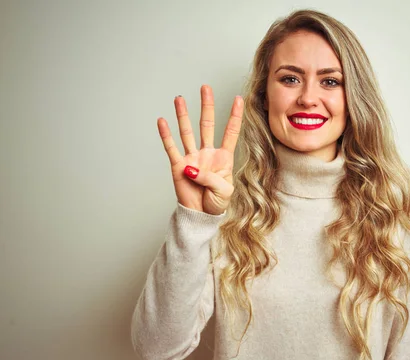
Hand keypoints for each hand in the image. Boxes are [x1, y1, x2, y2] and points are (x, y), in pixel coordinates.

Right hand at [157, 85, 242, 214]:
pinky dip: (166, 135)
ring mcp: (192, 158)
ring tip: (179, 99)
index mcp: (223, 157)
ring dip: (183, 115)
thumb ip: (210, 178)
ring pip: (187, 132)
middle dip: (207, 106)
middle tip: (205, 88)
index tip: (239, 99)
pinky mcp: (178, 166)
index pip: (231, 132)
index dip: (235, 116)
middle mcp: (207, 153)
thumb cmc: (216, 202)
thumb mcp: (224, 190)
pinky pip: (171, 148)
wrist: (202, 214)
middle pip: (207, 124)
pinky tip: (162, 121)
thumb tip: (191, 169)